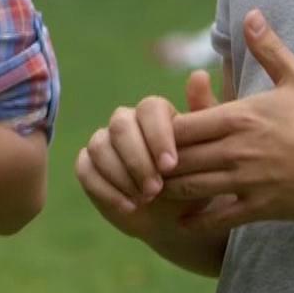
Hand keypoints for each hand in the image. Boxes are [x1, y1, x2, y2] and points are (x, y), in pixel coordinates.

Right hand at [76, 68, 219, 245]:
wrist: (176, 217)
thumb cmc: (195, 181)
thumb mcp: (208, 154)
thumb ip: (205, 115)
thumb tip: (199, 74)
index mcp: (155, 114)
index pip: (149, 108)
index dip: (157, 135)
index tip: (170, 166)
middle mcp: (126, 122)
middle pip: (120, 125)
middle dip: (137, 159)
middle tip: (155, 189)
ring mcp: (104, 142)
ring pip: (99, 145)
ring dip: (120, 175)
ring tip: (143, 200)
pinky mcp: (88, 165)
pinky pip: (85, 168)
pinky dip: (105, 189)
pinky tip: (127, 207)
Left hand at [162, 10, 293, 229]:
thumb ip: (268, 48)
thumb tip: (251, 14)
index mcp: (241, 116)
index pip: (183, 125)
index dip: (161, 131)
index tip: (152, 133)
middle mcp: (238, 149)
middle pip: (180, 157)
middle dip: (157, 162)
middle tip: (141, 164)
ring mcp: (249, 180)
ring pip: (192, 187)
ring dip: (170, 189)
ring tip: (153, 188)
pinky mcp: (262, 206)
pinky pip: (220, 218)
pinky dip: (197, 221)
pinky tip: (180, 223)